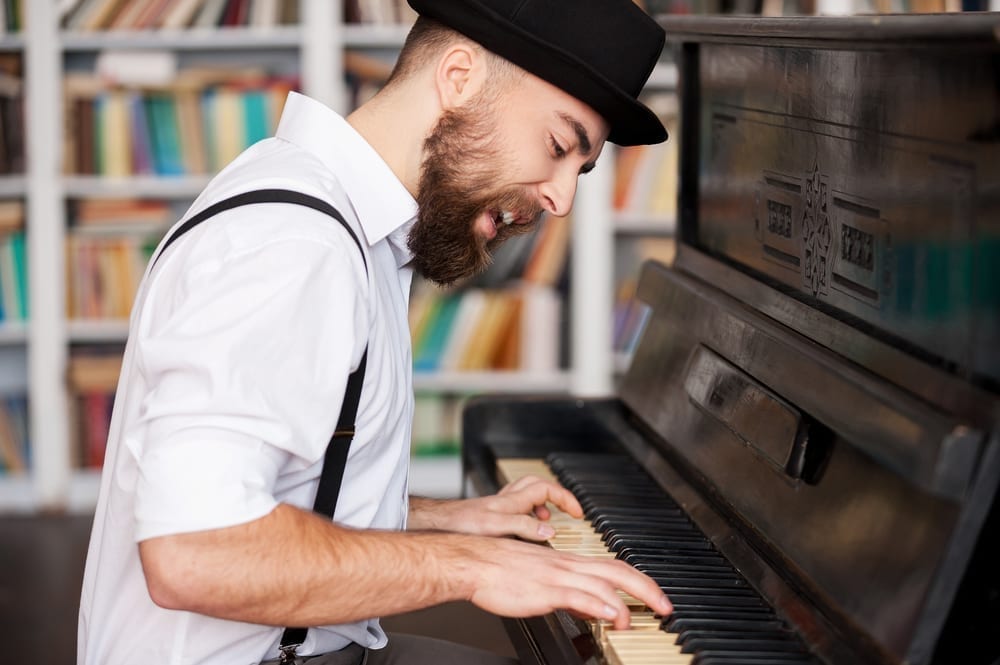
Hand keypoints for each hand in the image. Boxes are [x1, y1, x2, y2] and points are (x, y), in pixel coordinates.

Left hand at [409, 475, 582, 540]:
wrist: (436, 526)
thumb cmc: (460, 525)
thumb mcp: (496, 527)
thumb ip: (523, 528)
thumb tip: (549, 531)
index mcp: (512, 500)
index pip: (547, 488)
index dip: (565, 498)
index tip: (578, 513)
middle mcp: (506, 500)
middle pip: (538, 485)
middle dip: (556, 494)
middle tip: (567, 510)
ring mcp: (498, 507)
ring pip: (526, 496)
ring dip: (541, 504)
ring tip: (548, 522)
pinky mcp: (490, 516)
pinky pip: (515, 508)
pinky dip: (526, 515)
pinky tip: (523, 531)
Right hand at [465, 536, 672, 630]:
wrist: (474, 562)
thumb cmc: (500, 570)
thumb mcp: (542, 579)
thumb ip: (570, 594)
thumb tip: (593, 610)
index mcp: (568, 562)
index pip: (614, 566)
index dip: (639, 580)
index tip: (655, 596)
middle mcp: (568, 565)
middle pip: (618, 571)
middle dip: (646, 589)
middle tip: (665, 606)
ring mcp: (558, 576)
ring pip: (604, 582)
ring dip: (627, 601)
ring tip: (640, 618)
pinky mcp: (545, 589)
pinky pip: (579, 595)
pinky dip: (599, 605)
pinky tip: (611, 616)